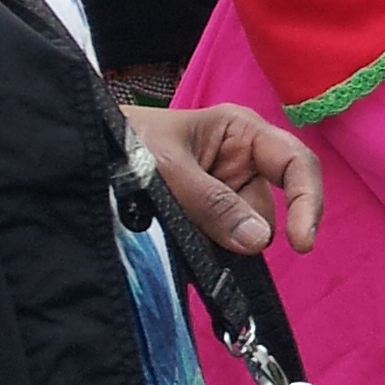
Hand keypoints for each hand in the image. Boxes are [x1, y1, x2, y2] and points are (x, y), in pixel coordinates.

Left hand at [123, 103, 323, 255]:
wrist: (77, 152)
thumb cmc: (123, 140)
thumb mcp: (166, 168)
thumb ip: (211, 203)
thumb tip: (259, 241)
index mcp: (243, 132)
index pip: (296, 164)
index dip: (307, 201)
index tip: (301, 244)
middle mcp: (241, 161)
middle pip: (267, 207)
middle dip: (243, 229)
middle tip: (200, 233)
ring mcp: (222, 191)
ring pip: (242, 232)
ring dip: (216, 243)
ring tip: (172, 231)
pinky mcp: (202, 218)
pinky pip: (217, 243)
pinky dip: (203, 252)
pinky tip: (176, 245)